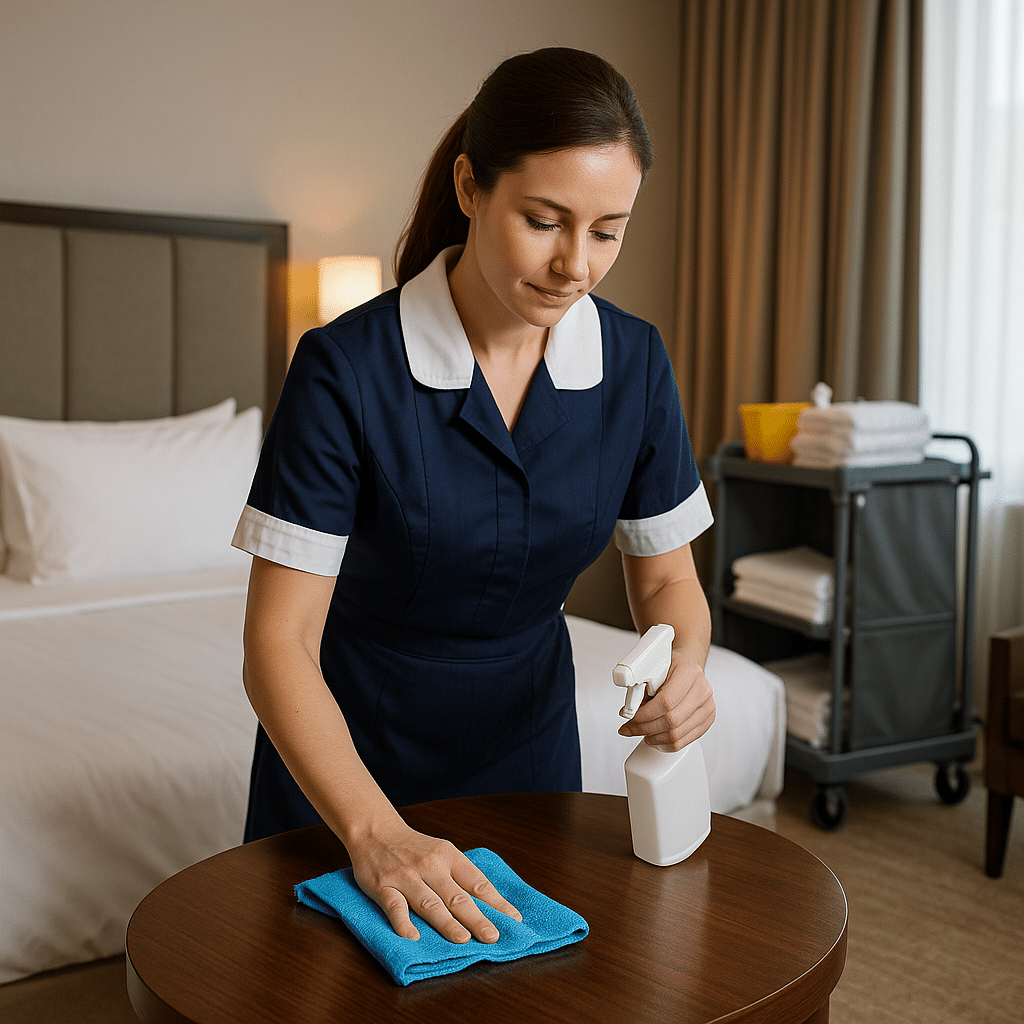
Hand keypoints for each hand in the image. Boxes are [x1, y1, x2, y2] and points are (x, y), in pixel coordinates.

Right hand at [349, 819, 522, 943]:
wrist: (376, 831)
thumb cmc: (414, 847)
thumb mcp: (441, 852)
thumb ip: (458, 876)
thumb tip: (487, 903)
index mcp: (449, 856)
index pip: (476, 881)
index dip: (496, 901)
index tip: (513, 919)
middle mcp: (430, 866)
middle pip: (457, 896)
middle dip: (476, 918)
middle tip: (493, 936)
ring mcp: (407, 877)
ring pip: (430, 903)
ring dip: (447, 922)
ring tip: (463, 939)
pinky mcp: (384, 887)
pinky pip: (395, 906)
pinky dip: (403, 922)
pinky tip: (413, 937)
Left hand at [617, 652, 714, 750]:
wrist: (687, 669)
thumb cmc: (670, 668)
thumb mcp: (653, 669)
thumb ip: (641, 688)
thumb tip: (628, 711)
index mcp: (689, 672)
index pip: (666, 702)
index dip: (645, 715)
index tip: (630, 718)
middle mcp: (702, 689)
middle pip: (671, 720)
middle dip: (645, 728)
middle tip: (630, 728)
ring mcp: (708, 706)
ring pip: (677, 734)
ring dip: (654, 738)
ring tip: (641, 733)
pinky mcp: (708, 720)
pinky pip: (685, 741)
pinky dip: (666, 744)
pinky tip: (655, 738)